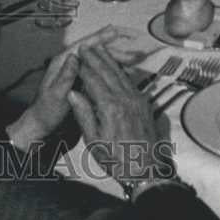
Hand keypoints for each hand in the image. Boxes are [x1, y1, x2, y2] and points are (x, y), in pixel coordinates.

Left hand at [5, 26, 143, 149]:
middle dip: (113, 49)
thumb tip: (73, 58)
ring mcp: (77, 73)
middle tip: (130, 50)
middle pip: (94, 52)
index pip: (83, 45)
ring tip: (132, 58)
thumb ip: (65, 77)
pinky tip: (123, 71)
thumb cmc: (45, 112)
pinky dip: (112, 69)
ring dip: (115, 58)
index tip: (114, 32)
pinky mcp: (82, 82)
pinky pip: (101, 71)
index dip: (100, 38)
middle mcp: (70, 65)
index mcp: (61, 63)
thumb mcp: (55, 95)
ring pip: (99, 61)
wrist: (43, 125)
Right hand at [68, 45, 160, 179]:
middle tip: (85, 47)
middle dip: (95, 57)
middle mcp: (125, 99)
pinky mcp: (144, 104)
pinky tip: (115, 68)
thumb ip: (84, 114)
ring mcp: (137, 100)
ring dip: (108, 60)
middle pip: (107, 71)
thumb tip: (73, 93)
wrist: (147, 172)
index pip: (92, 79)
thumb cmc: (117, 160)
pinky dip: (120, 71)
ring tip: (99, 50)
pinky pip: (130, 82)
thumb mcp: (94, 141)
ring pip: (120, 74)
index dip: (83, 67)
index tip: (75, 57)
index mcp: (110, 107)